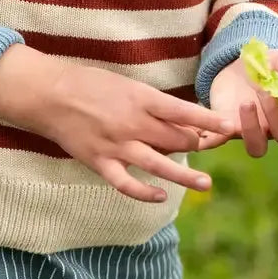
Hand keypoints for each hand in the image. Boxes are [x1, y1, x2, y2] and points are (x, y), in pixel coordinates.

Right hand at [0, 45, 234, 202]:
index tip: (229, 126)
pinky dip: (145, 192)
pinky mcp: (100, 162)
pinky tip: (160, 196)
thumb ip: (148, 102)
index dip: (208, 120)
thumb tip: (175, 118)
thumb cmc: (87, 82)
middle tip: (207, 147)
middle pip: (175, 139)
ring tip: (205, 183)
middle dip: (195, 144)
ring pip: (159, 164)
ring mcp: (116, 144)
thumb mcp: (123, 83)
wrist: (49, 93)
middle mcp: (132, 122)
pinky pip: (127, 183)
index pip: (182, 111)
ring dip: (185, 175)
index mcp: (139, 97)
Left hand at [200, 49, 277, 156]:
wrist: (239, 65)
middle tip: (263, 90)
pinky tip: (207, 129)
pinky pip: (220, 140)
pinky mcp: (227, 127)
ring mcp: (252, 130)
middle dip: (275, 114)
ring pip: (257, 148)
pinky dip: (212, 138)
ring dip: (252, 130)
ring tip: (245, 104)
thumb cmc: (269, 65)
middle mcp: (276, 128)